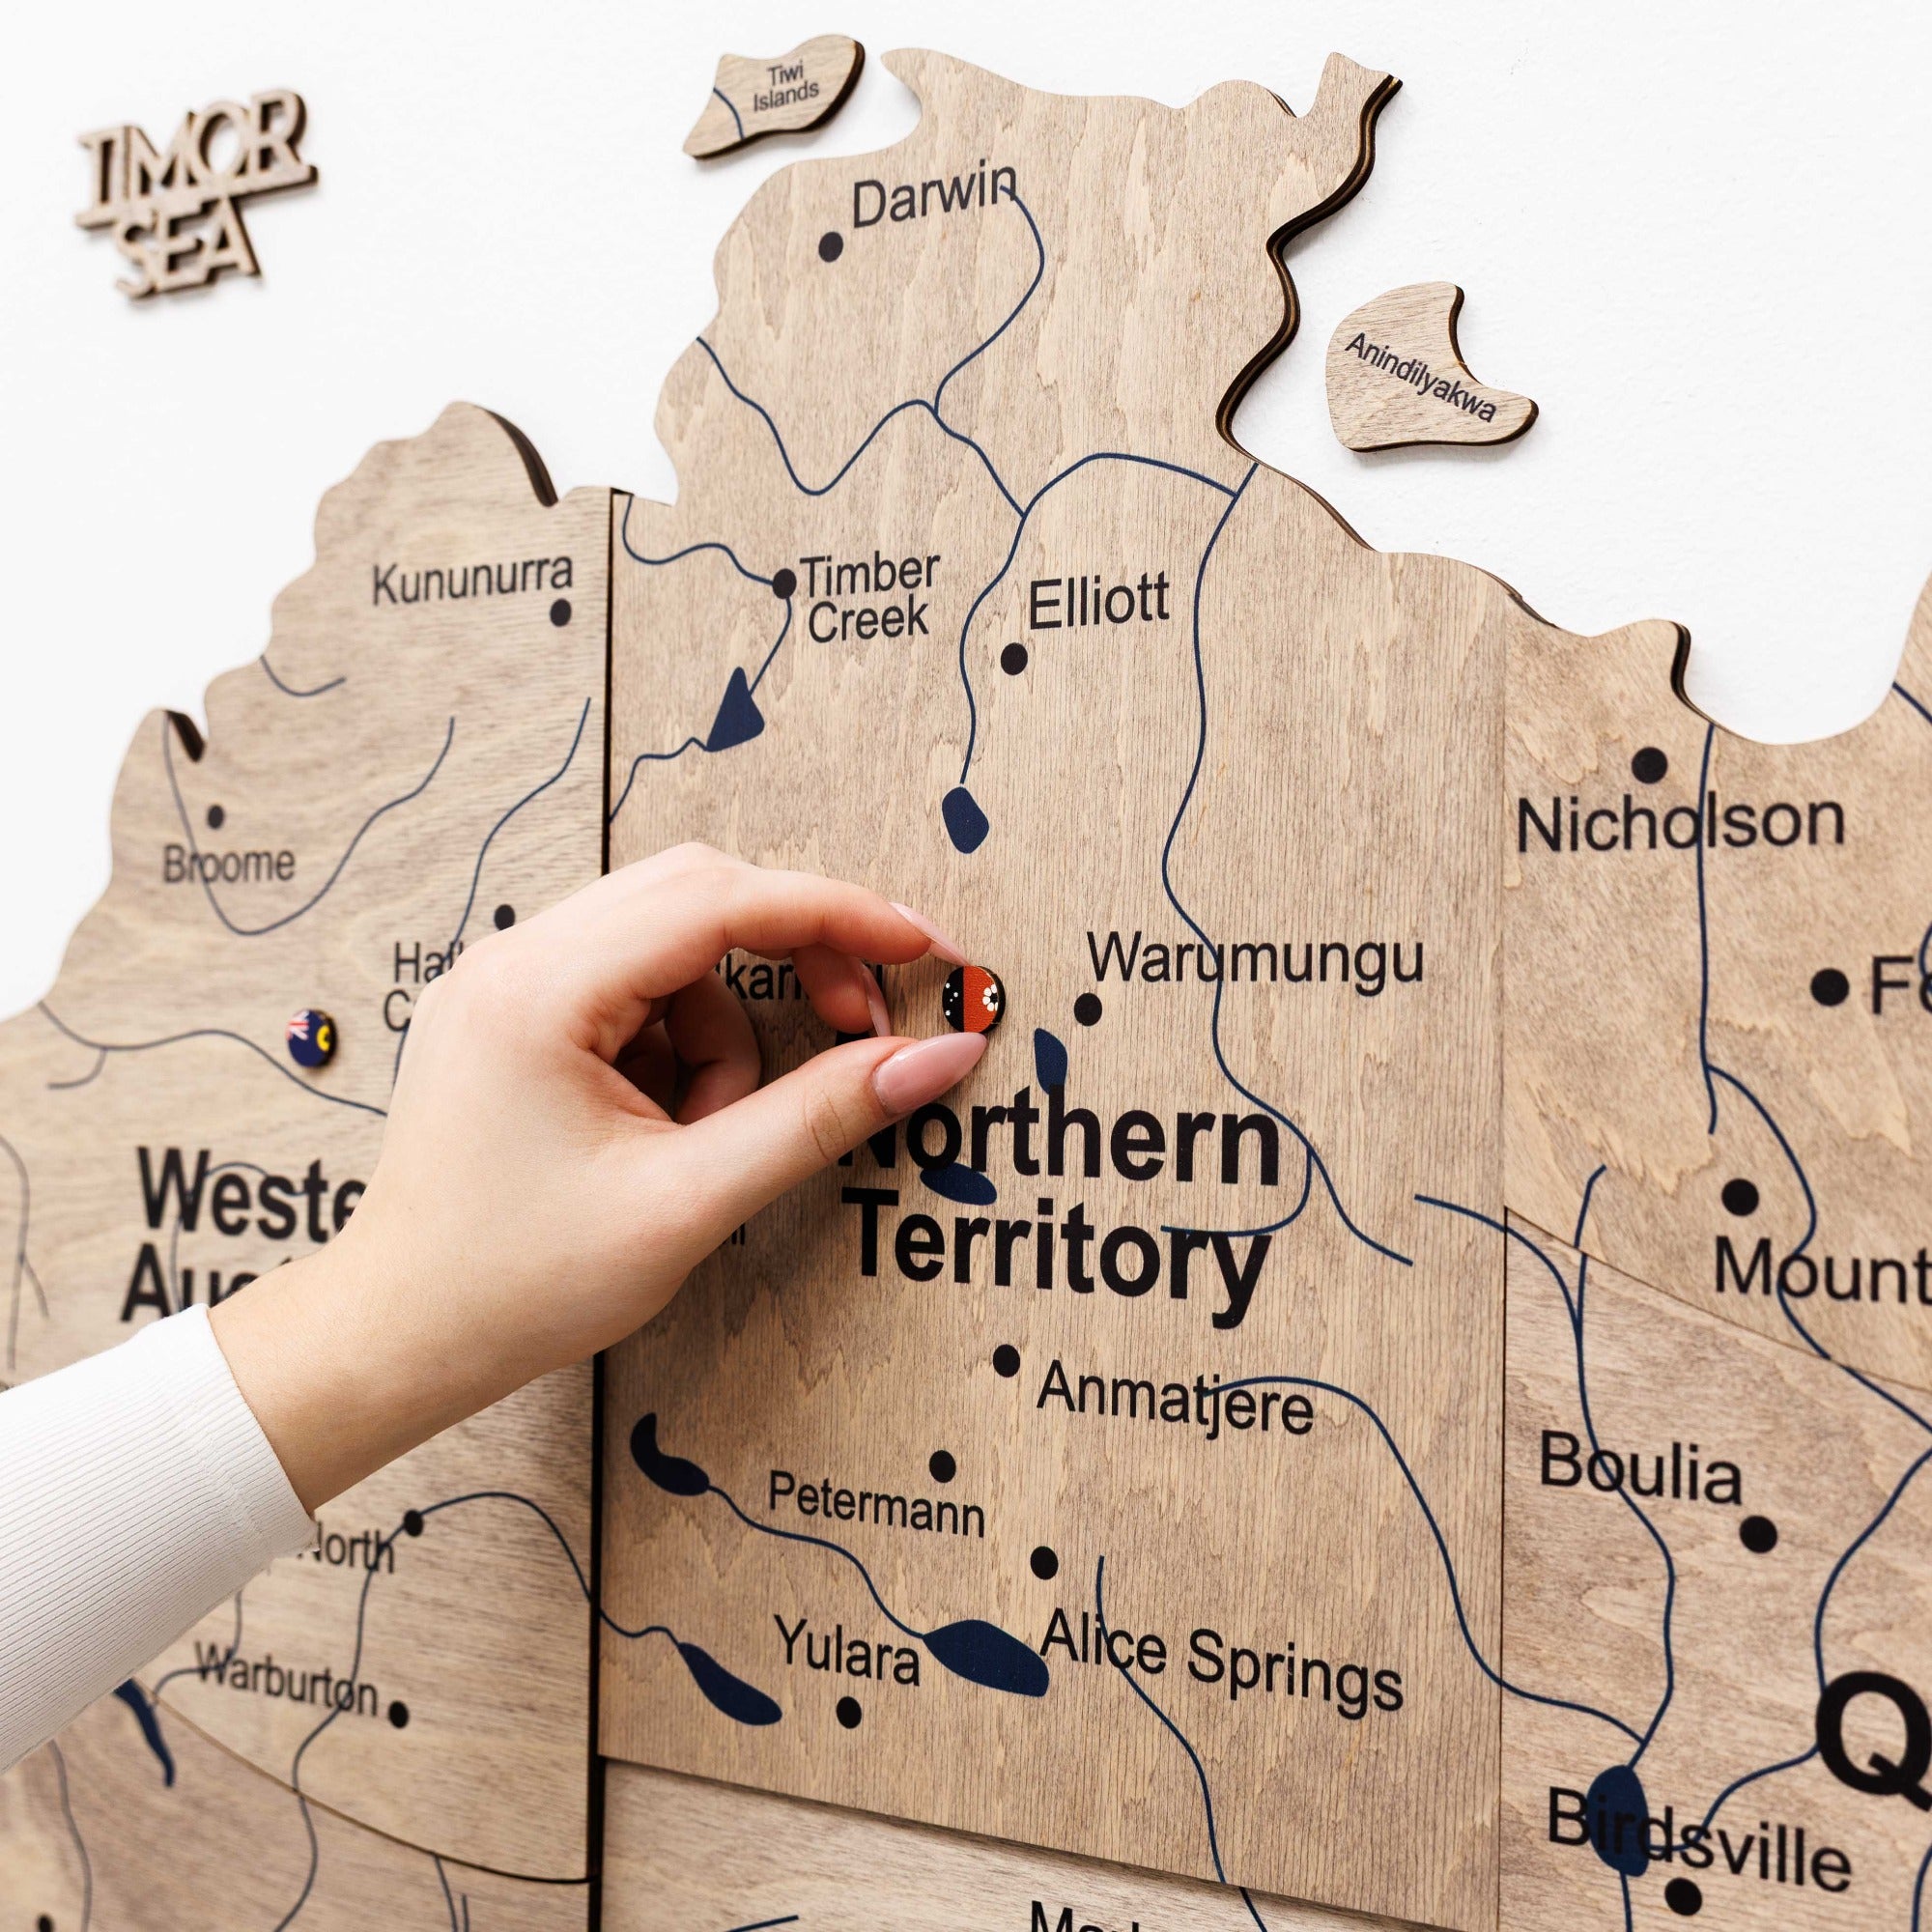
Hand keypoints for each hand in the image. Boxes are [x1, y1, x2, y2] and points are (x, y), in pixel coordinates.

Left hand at [211, 845, 984, 1510]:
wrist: (398, 1338)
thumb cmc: (517, 1284)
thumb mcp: (689, 1203)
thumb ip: (818, 1117)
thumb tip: (934, 1058)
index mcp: (540, 989)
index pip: (720, 898)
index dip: (838, 914)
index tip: (923, 949)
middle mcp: (513, 957)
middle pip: (698, 895)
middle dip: (794, 953)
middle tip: (859, 1029)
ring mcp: (506, 981)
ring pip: (673, 947)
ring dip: (729, 1023)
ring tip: (713, 1131)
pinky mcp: (514, 1014)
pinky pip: (635, 988)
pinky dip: (683, 1044)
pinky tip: (668, 1126)